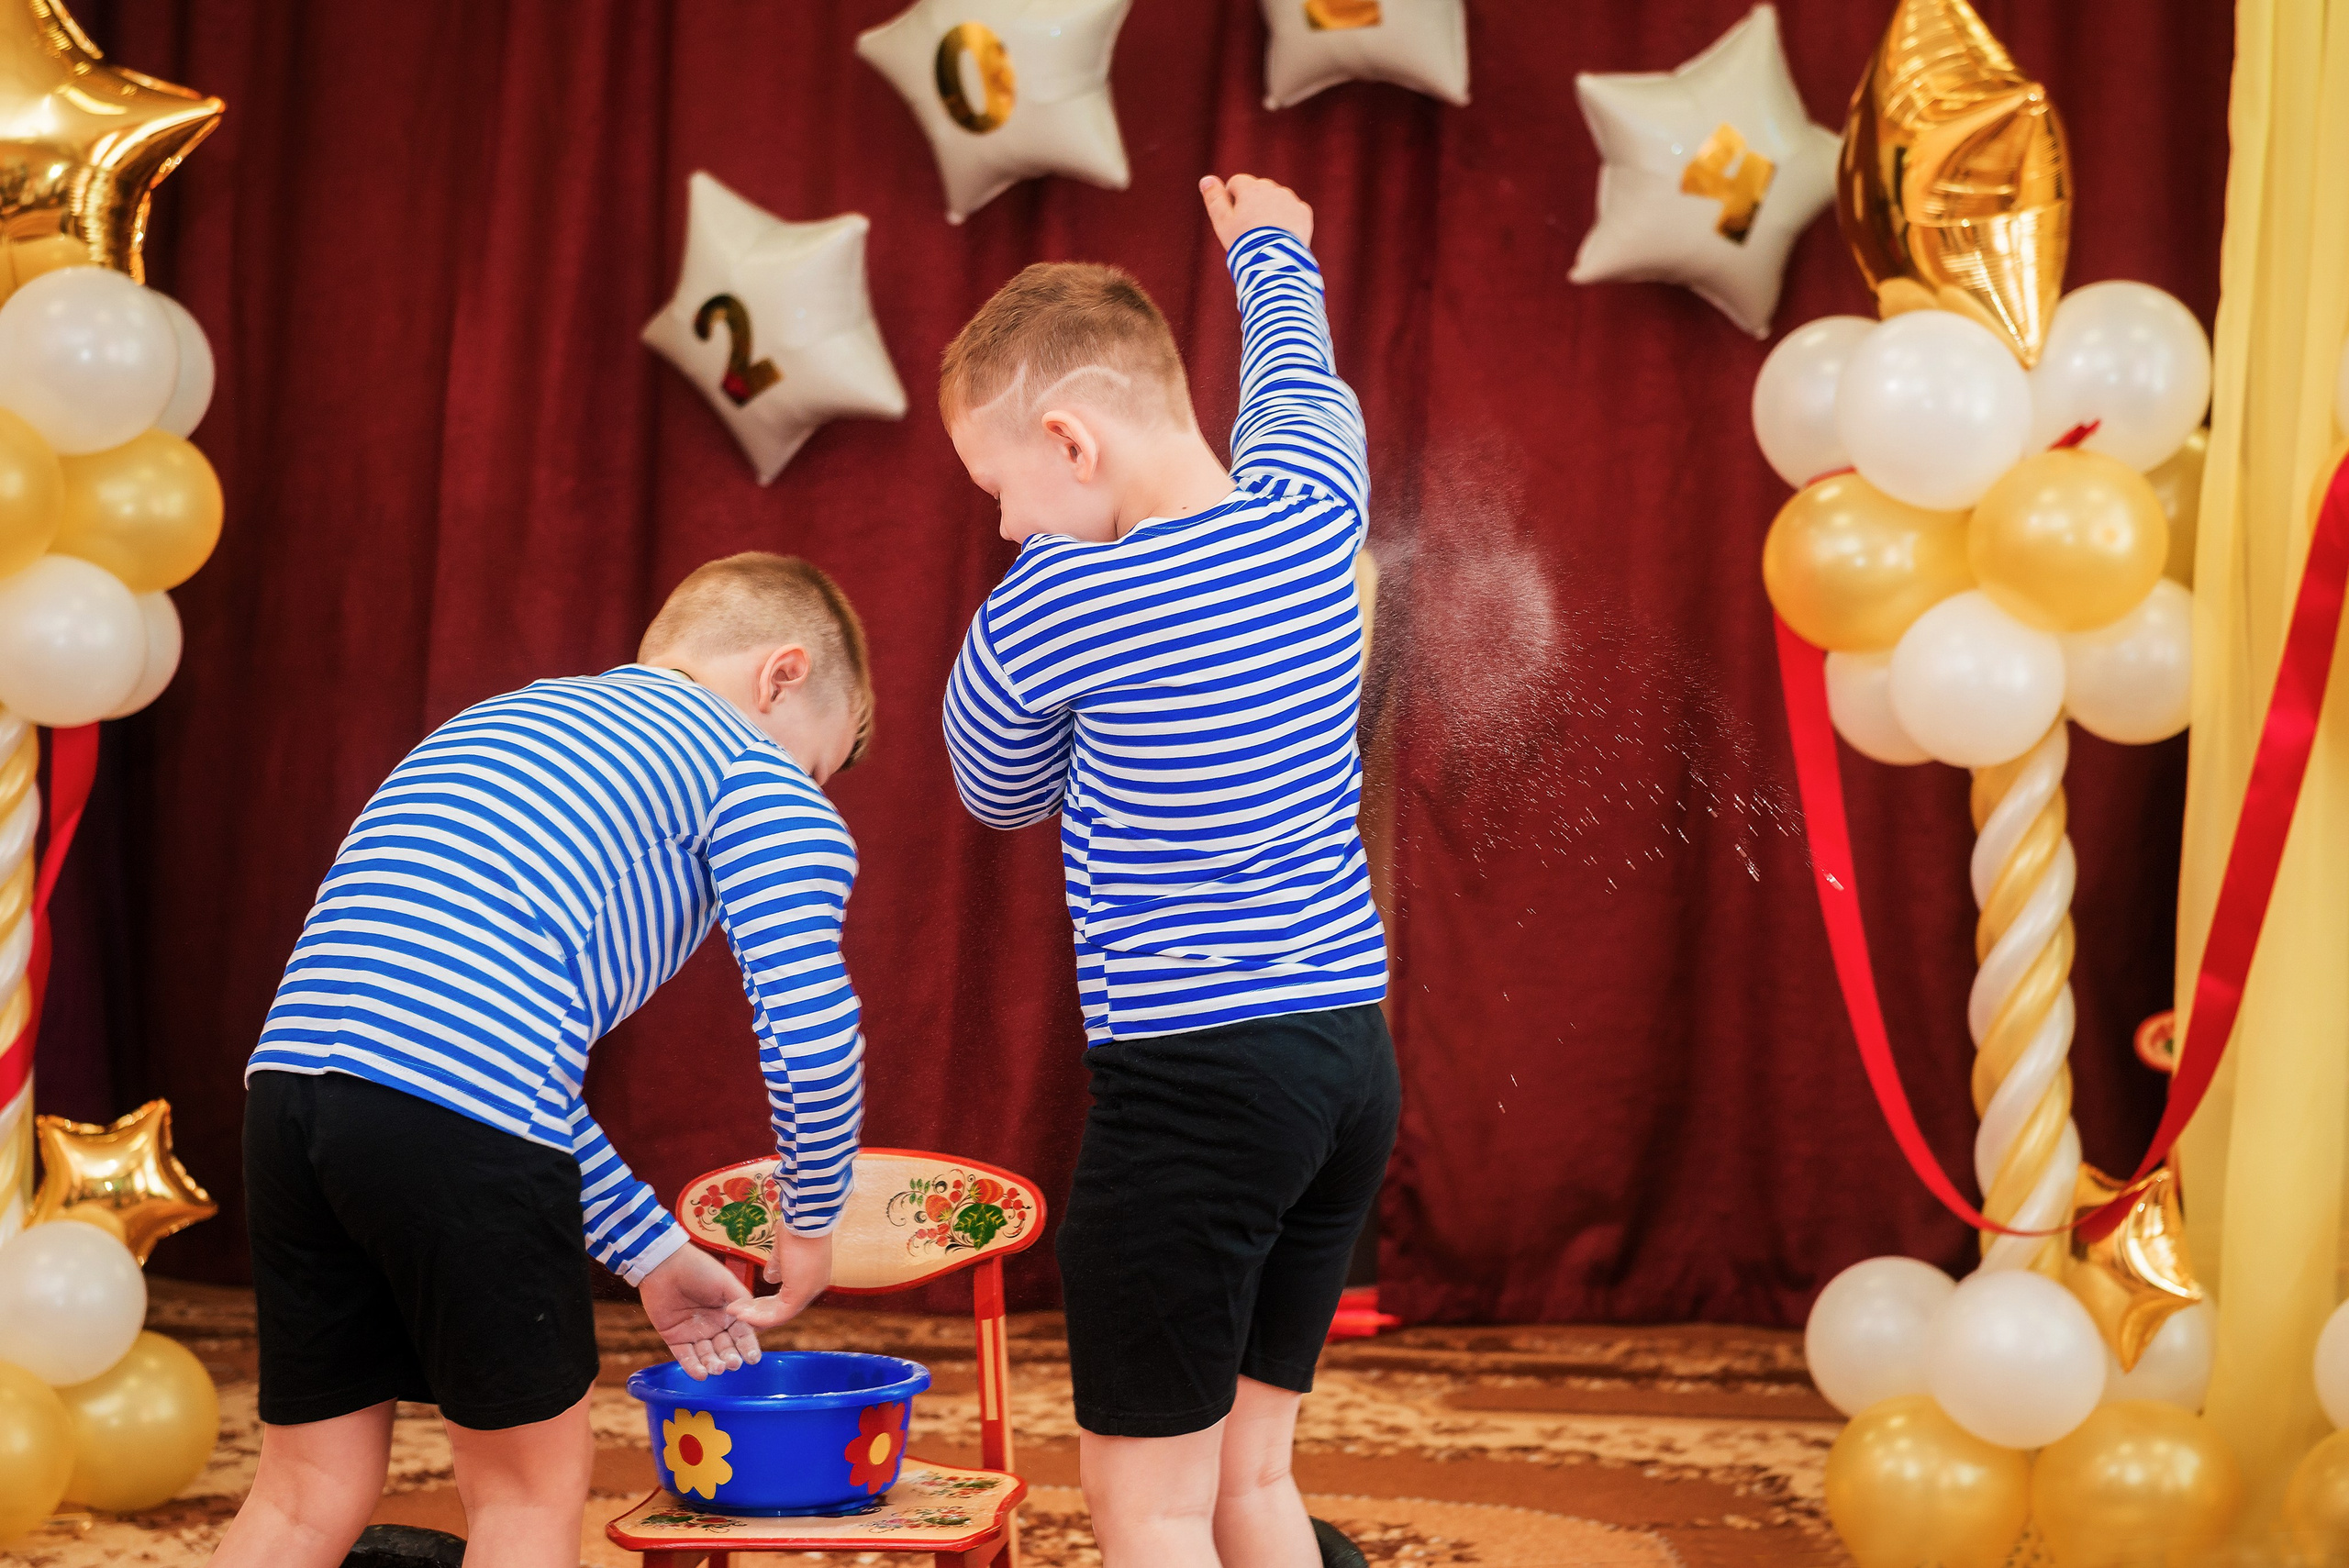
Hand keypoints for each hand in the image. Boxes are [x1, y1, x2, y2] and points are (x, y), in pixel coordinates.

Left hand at [639, 1242, 763, 1379]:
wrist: (665, 1265)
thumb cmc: (699, 1269)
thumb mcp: (726, 1283)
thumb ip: (742, 1302)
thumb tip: (756, 1323)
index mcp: (729, 1313)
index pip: (742, 1335)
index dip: (748, 1347)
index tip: (753, 1359)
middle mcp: (714, 1326)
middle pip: (725, 1348)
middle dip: (730, 1358)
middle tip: (733, 1364)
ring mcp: (695, 1333)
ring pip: (707, 1355)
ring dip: (713, 1364)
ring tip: (716, 1369)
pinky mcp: (674, 1338)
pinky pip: (685, 1357)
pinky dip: (693, 1367)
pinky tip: (701, 1374)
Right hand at [727, 1231, 833, 1330]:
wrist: (805, 1220)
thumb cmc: (797, 1227)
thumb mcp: (783, 1249)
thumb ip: (777, 1265)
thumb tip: (770, 1277)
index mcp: (811, 1276)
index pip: (788, 1298)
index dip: (767, 1304)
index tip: (749, 1305)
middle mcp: (813, 1287)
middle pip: (783, 1309)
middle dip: (758, 1313)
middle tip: (739, 1313)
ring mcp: (808, 1292)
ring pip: (779, 1315)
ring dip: (754, 1316)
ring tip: (734, 1312)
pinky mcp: (800, 1294)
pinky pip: (778, 1315)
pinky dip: (758, 1317)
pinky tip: (742, 1313)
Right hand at [1200, 173, 1313, 251]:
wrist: (1275, 261)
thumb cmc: (1244, 242)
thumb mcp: (1222, 222)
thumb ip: (1214, 198)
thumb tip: (1206, 179)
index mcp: (1251, 188)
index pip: (1237, 182)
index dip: (1233, 199)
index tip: (1234, 218)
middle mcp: (1273, 189)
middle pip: (1258, 189)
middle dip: (1253, 203)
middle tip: (1250, 229)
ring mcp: (1290, 200)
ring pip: (1277, 199)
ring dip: (1271, 210)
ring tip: (1266, 234)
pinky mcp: (1304, 213)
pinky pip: (1293, 211)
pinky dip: (1288, 220)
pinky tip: (1281, 235)